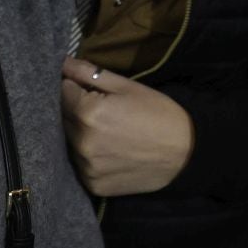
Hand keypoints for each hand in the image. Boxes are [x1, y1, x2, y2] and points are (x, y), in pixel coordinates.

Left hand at [60, 58, 194, 195]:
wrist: (185, 152)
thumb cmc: (158, 112)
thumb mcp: (127, 86)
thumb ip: (89, 74)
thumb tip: (62, 63)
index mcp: (88, 113)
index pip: (62, 92)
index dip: (74, 87)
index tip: (88, 89)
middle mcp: (81, 142)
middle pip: (62, 119)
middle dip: (75, 110)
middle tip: (101, 110)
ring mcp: (86, 167)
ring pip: (70, 143)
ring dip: (80, 135)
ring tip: (107, 132)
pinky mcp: (93, 185)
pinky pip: (81, 165)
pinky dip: (89, 157)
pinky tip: (109, 151)